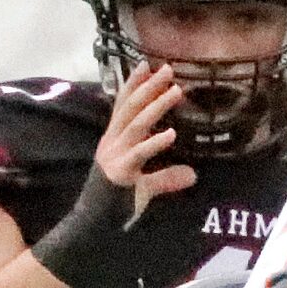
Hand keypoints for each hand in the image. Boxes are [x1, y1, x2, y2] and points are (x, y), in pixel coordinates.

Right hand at [98, 64, 197, 217]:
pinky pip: (139, 154)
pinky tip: (171, 134)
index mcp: (114, 140)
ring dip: (157, 107)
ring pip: (136, 125)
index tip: (146, 64)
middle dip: (149, 87)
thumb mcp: (145, 186)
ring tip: (176, 91)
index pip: (122, 105)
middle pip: (130, 108)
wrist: (94, 223)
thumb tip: (193, 174)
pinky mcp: (120, 173)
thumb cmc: (117, 202)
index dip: (133, 84)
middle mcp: (112, 142)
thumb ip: (167, 177)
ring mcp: (115, 156)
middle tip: (168, 69)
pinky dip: (155, 143)